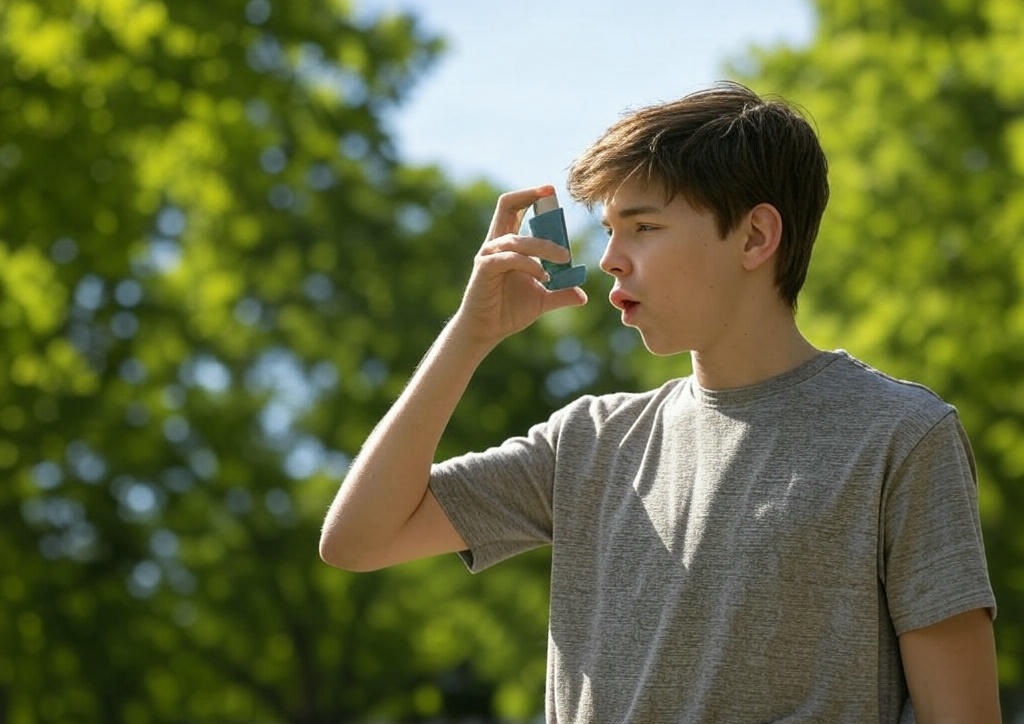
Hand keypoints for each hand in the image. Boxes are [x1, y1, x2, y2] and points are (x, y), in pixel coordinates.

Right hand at [452, 186, 586, 346]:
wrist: (486, 331)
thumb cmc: (508, 311)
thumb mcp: (541, 301)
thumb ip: (560, 293)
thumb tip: (582, 295)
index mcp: (508, 245)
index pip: (515, 208)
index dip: (531, 195)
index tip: (551, 191)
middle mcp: (496, 244)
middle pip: (507, 206)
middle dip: (529, 195)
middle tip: (551, 194)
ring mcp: (489, 255)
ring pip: (517, 238)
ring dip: (544, 246)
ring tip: (564, 260)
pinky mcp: (485, 269)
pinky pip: (510, 258)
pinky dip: (530, 265)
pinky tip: (543, 276)